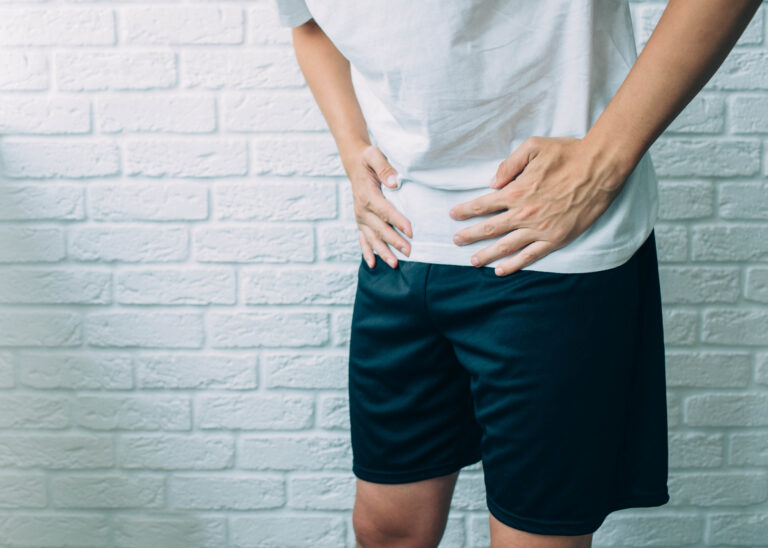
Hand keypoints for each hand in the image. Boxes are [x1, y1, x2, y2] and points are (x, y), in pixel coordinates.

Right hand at [340, 142, 412, 268]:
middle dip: (394, 241)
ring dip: (383, 251)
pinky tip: (372, 264)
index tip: (411, 231)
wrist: (354, 163)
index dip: (398, 222)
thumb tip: (394, 182)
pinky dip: (367, 252)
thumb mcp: (375, 155)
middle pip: (380, 228)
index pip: (385, 211)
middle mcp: (361, 209)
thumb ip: (384, 167)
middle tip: (409, 251)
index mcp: (367, 195)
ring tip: (395, 263)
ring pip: (372, 238)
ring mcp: (360, 217)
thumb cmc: (368, 159)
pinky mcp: (361, 221)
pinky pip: (362, 239)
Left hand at [449, 136, 629, 275]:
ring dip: (487, 254)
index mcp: (516, 191)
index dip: (466, 211)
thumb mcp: (534, 147)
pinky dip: (514, 264)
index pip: (483, 204)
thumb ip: (509, 164)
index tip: (453, 215)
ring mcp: (539, 229)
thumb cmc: (568, 153)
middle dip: (470, 235)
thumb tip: (492, 182)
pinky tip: (501, 270)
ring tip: (473, 261)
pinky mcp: (555, 239)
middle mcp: (524, 213)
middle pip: (489, 228)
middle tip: (456, 241)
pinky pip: (530, 256)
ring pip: (506, 246)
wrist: (600, 168)